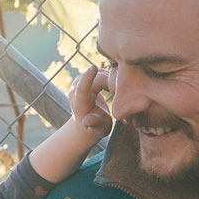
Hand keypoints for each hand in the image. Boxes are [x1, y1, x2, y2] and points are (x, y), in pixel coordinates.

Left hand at [30, 67, 113, 183]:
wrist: (87, 123)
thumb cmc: (95, 129)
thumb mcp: (98, 130)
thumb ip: (95, 124)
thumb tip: (87, 121)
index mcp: (79, 102)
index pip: (82, 87)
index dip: (88, 78)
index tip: (94, 67)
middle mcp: (76, 88)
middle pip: (97, 78)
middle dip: (112, 83)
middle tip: (122, 95)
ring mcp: (80, 80)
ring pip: (101, 73)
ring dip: (112, 80)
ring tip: (118, 93)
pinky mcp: (86, 76)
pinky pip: (102, 72)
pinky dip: (111, 77)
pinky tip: (115, 87)